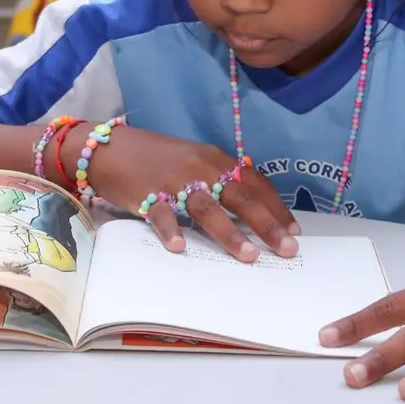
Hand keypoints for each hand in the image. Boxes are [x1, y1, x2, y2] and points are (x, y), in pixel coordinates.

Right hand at [62, 125, 299, 261]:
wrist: (110, 148)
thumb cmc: (155, 158)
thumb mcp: (193, 160)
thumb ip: (218, 177)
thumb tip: (250, 205)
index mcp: (214, 159)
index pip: (253, 182)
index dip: (275, 207)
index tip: (294, 230)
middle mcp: (199, 168)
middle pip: (239, 196)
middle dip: (266, 224)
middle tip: (287, 249)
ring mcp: (173, 181)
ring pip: (207, 207)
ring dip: (230, 233)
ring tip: (249, 256)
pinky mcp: (146, 194)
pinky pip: (160, 214)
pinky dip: (170, 230)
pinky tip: (179, 248)